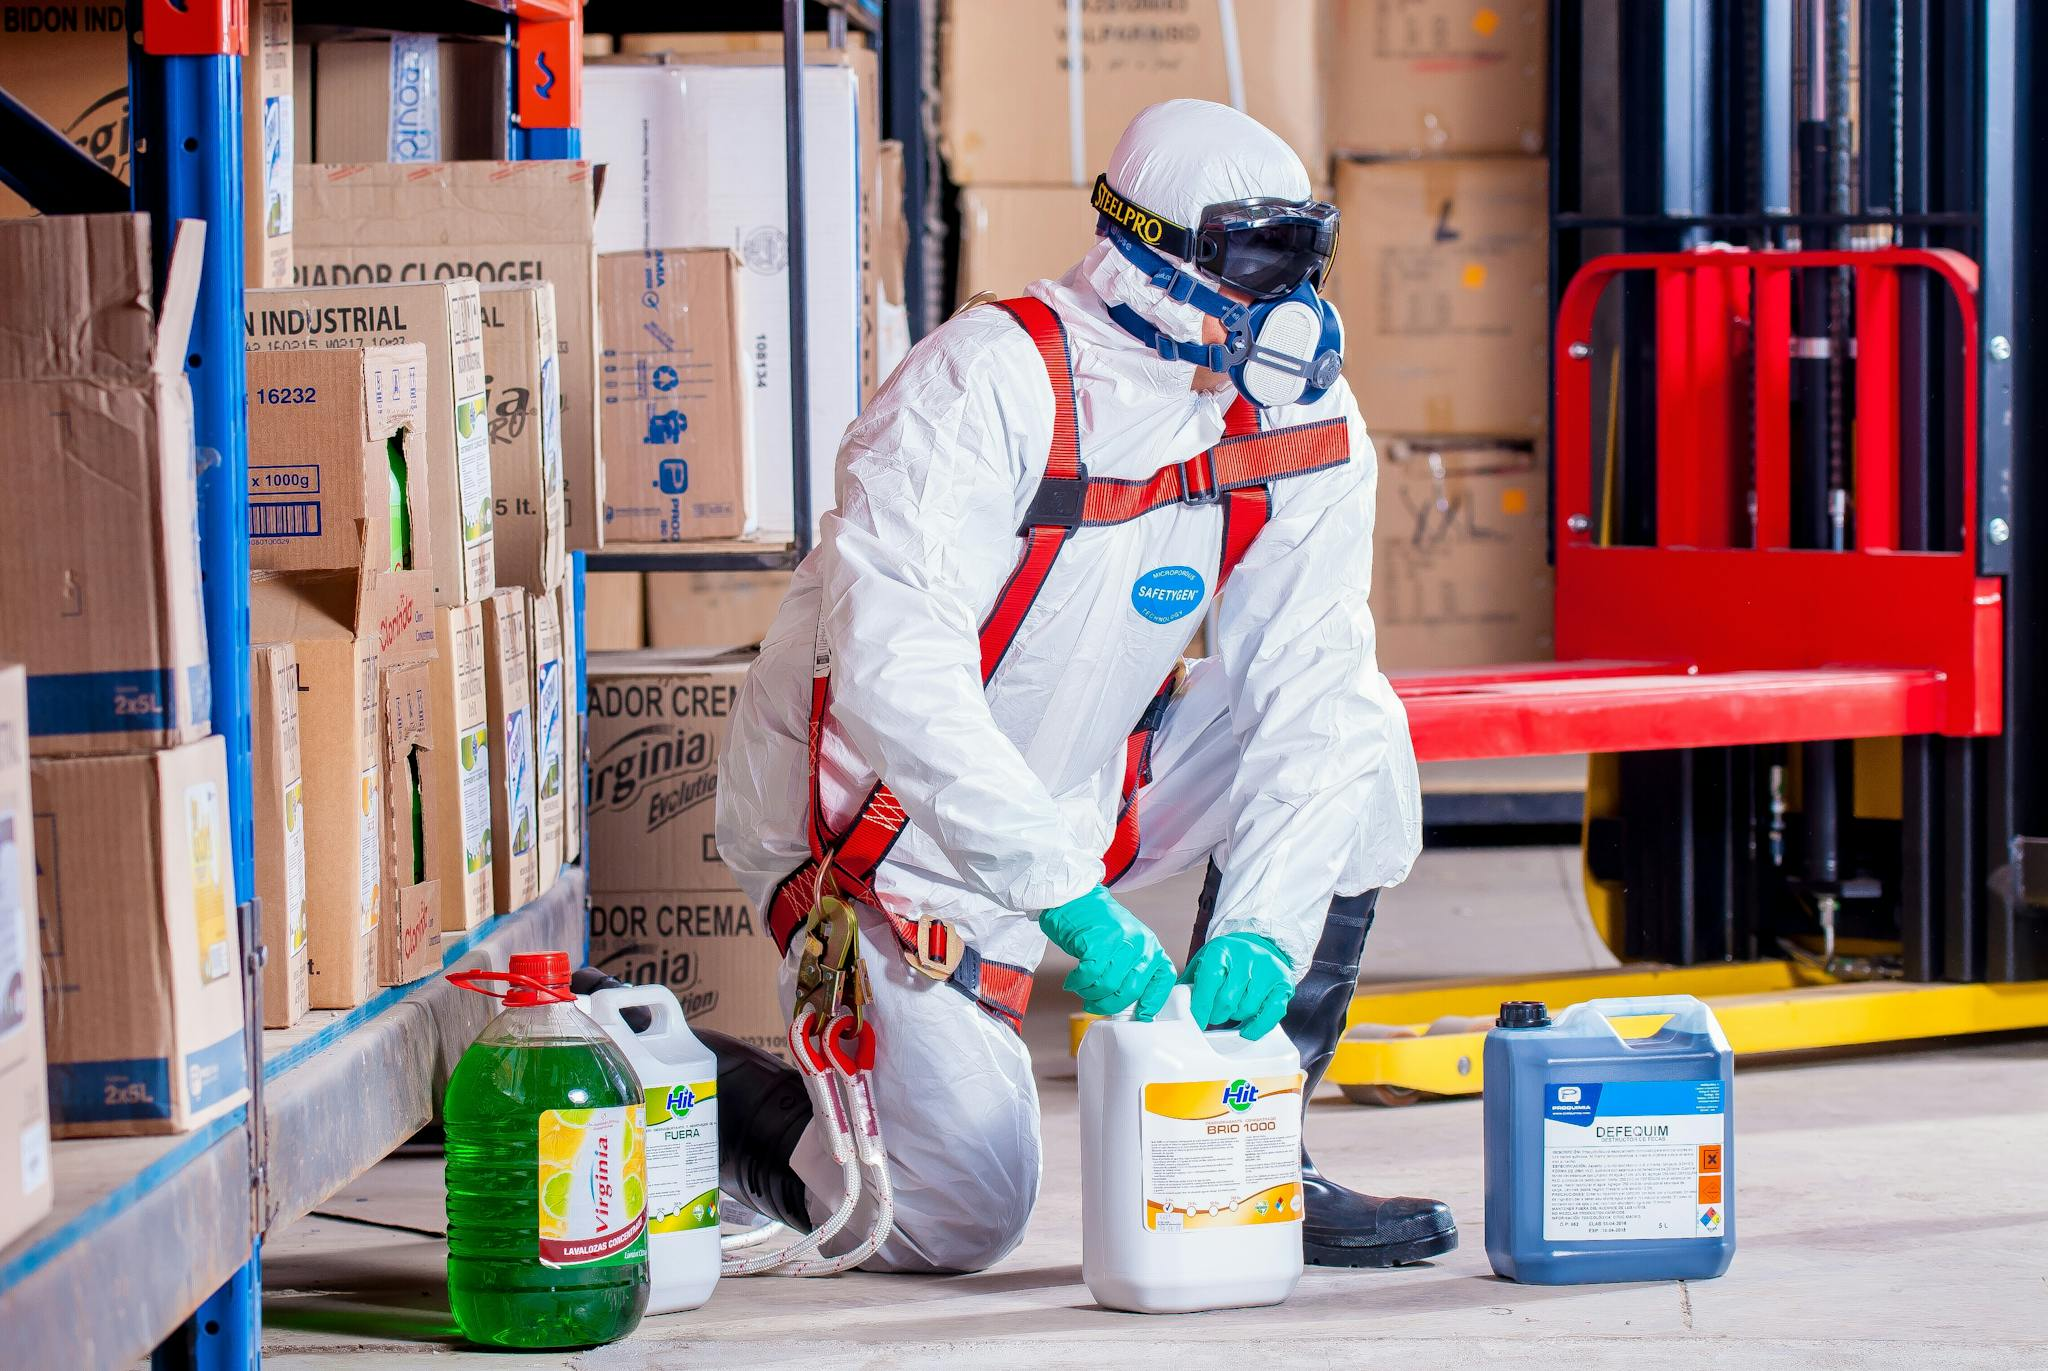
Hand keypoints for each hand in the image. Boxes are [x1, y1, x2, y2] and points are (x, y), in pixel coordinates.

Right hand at [1039, 885, 1176, 1019]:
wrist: (1075, 896)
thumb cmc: (1097, 923)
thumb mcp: (1126, 943)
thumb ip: (1132, 968)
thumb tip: (1128, 1005)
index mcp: (1150, 945)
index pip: (1164, 978)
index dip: (1154, 1000)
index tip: (1141, 1014)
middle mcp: (1139, 943)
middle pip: (1131, 990)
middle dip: (1110, 1004)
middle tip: (1094, 1004)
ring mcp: (1118, 942)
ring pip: (1108, 986)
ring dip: (1090, 994)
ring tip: (1081, 989)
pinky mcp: (1096, 942)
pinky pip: (1089, 976)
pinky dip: (1078, 983)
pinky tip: (1072, 981)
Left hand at [1183, 932, 1294, 1038]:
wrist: (1259, 945)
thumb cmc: (1227, 959)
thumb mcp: (1205, 962)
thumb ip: (1190, 983)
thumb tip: (1172, 1007)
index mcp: (1221, 950)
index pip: (1209, 983)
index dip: (1201, 1007)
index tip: (1197, 1021)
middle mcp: (1246, 956)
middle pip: (1227, 1000)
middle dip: (1217, 1015)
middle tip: (1215, 1014)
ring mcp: (1267, 968)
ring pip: (1247, 1009)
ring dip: (1237, 1017)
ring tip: (1234, 1008)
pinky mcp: (1283, 982)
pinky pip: (1271, 1013)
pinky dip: (1258, 1027)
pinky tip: (1248, 1030)